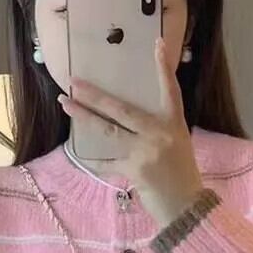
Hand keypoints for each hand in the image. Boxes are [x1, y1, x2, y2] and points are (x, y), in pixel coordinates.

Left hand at [58, 37, 205, 228]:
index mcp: (174, 124)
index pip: (170, 91)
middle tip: (75, 82)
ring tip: (66, 104)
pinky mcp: (133, 169)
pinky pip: (108, 162)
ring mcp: (145, 151)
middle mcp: (159, 133)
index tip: (157, 43)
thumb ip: (157, 132)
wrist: (186, 209)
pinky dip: (96, 161)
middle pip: (122, 109)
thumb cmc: (182, 178)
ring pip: (108, 130)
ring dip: (84, 116)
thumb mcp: (178, 147)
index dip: (163, 68)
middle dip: (95, 95)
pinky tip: (82, 155)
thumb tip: (130, 123)